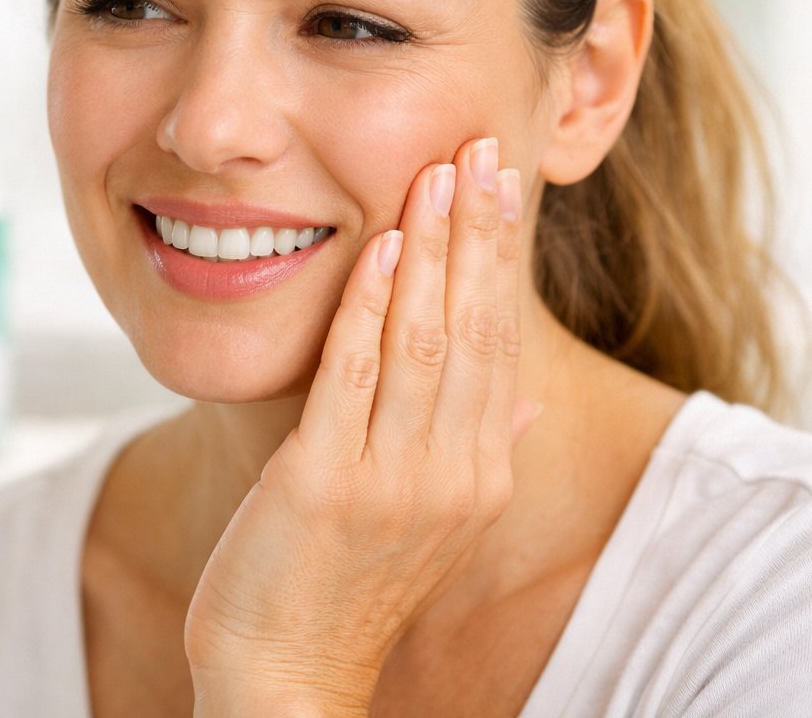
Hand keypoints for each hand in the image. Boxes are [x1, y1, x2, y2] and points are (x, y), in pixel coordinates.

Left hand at [184, 137, 532, 716]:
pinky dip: (370, 307)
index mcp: (477, 474)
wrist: (287, 671)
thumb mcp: (429, 521)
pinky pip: (355, 379)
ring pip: (426, 341)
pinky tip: (376, 246)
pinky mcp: (328, 483)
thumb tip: (524, 399)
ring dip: (432, 250)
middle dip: (478, 232)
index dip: (499, 257)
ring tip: (438, 171)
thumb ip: (479, 451)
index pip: (500, 341)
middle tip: (481, 146)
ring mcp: (394, 480)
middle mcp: (452, 473)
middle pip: (474, 328)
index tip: (502, 183)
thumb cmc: (343, 585)